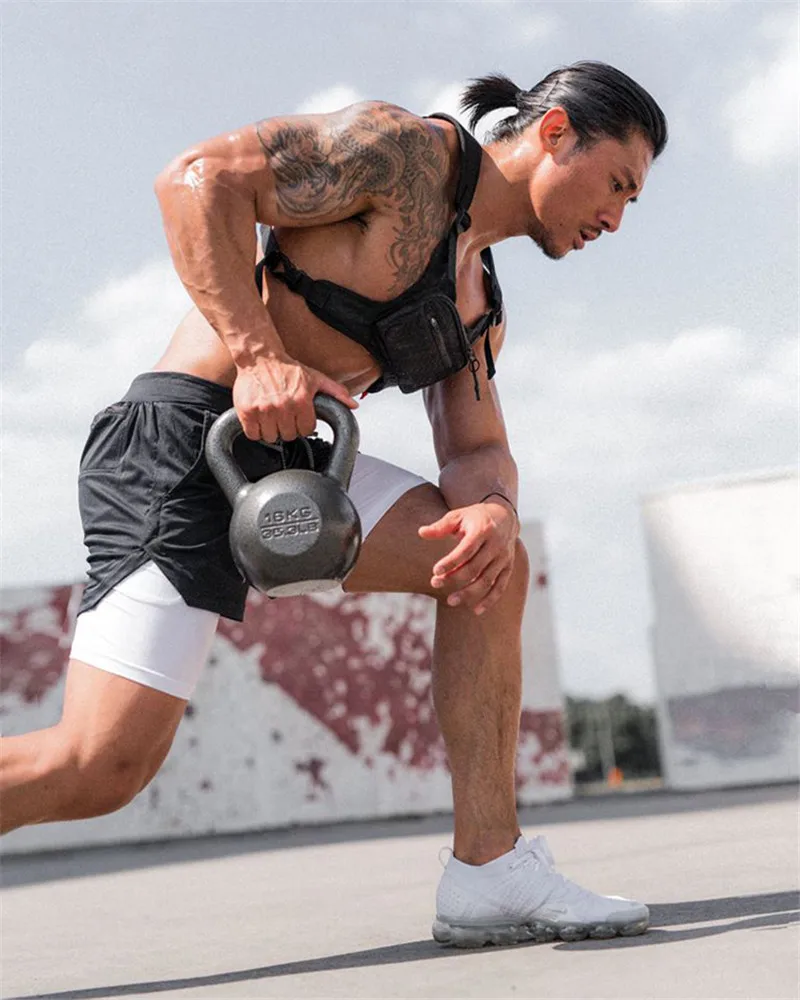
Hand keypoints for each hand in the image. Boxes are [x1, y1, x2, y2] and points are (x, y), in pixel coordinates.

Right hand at [233, 355, 356, 441]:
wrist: (260, 357)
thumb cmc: (288, 369)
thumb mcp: (316, 378)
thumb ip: (337, 392)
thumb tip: (353, 405)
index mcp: (301, 400)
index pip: (306, 430)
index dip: (304, 425)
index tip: (299, 419)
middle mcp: (283, 406)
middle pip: (288, 436)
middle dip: (288, 428)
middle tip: (285, 416)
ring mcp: (264, 410)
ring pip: (271, 437)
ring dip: (272, 430)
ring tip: (272, 417)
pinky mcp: (247, 411)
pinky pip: (253, 434)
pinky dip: (256, 430)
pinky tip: (260, 419)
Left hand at [418, 499, 518, 614]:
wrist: (505, 516)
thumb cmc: (475, 517)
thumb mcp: (458, 516)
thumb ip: (441, 526)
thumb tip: (421, 532)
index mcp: (483, 530)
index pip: (466, 550)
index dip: (451, 562)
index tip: (435, 571)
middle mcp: (496, 545)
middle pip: (475, 567)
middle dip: (455, 578)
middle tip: (435, 584)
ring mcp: (504, 557)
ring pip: (487, 580)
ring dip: (469, 593)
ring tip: (450, 601)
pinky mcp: (508, 567)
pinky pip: (500, 586)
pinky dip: (489, 600)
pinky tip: (476, 610)